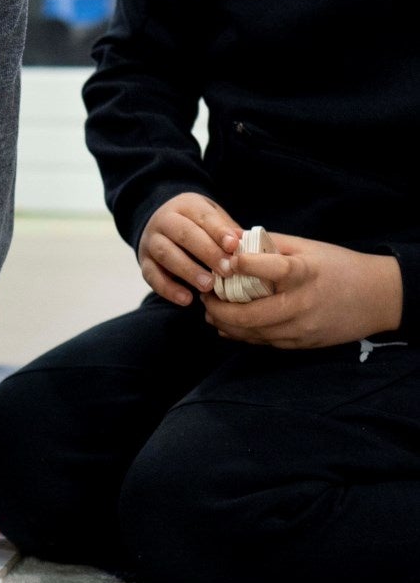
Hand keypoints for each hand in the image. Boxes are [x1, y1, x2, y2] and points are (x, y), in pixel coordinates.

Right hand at [139, 193, 243, 305]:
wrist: (162, 224)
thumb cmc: (197, 225)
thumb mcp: (213, 219)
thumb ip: (228, 231)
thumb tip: (245, 242)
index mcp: (186, 206)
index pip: (203, 217)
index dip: (218, 231)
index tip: (233, 246)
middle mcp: (164, 221)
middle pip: (184, 234)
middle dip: (207, 253)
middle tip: (227, 271)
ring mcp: (151, 241)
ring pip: (166, 254)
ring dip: (188, 271)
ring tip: (208, 286)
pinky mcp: (144, 262)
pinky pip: (152, 276)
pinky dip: (168, 289)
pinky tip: (186, 299)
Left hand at [202, 234, 402, 348]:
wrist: (378, 297)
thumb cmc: (338, 266)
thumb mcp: (307, 247)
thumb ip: (268, 244)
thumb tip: (230, 238)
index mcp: (305, 272)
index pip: (273, 269)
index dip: (246, 265)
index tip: (225, 262)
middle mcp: (303, 303)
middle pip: (252, 314)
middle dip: (219, 308)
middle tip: (204, 297)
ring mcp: (303, 328)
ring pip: (253, 333)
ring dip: (226, 324)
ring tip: (211, 312)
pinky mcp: (303, 344)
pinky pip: (265, 342)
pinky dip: (243, 334)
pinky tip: (229, 326)